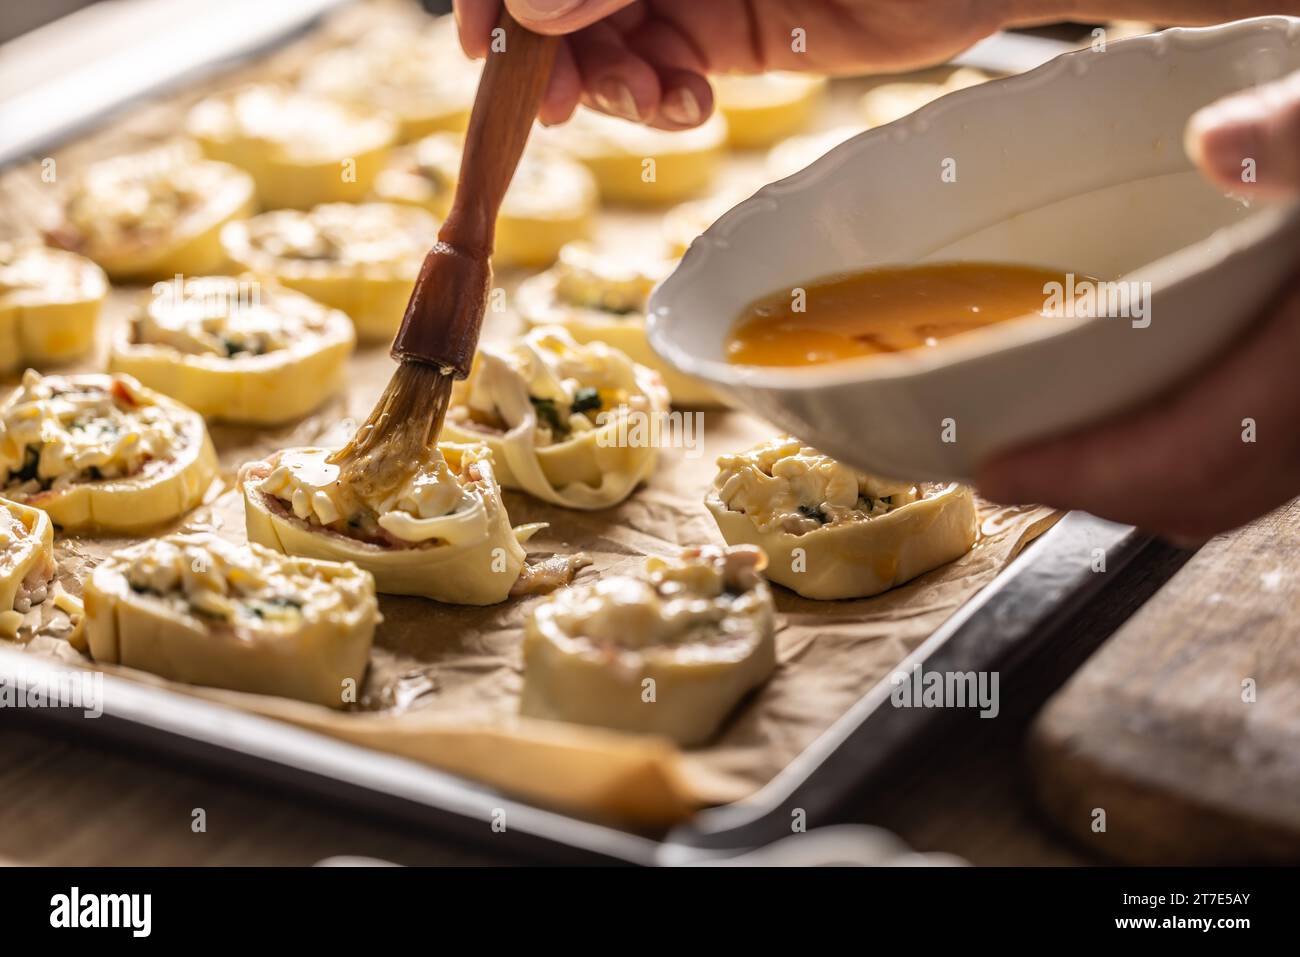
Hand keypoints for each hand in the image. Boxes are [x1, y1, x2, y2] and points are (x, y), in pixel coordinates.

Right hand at [453, 0, 1013, 127]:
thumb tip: (537, 9)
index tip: (483, 45)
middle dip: (550, 54)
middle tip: (562, 103)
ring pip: (599, 44)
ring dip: (605, 87)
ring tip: (654, 103)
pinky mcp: (724, 36)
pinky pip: (656, 76)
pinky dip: (654, 104)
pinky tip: (686, 109)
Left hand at [977, 71, 1299, 542]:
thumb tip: (1217, 143)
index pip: (1192, 451)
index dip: (1084, 475)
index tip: (998, 470)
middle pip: (1202, 494)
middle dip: (1095, 494)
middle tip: (1011, 472)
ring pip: (1237, 493)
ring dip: (1139, 489)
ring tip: (1061, 461)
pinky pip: (1265, 467)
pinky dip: (1191, 465)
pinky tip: (1151, 429)